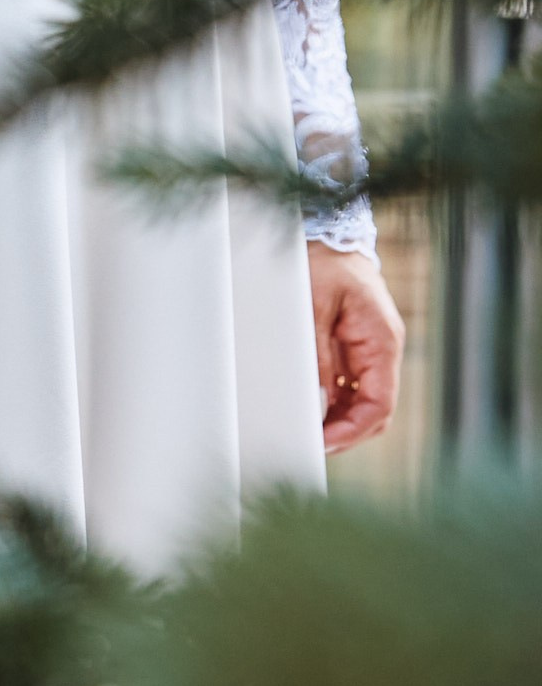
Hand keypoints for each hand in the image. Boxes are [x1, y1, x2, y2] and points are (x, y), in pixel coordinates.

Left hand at [310, 244, 404, 454]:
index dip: (353, 431)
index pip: (379, 404)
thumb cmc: (323, 265)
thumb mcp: (314, 305)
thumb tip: (316, 397)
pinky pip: (347, 387)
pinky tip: (308, 411)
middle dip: (345, 432)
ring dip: (336, 421)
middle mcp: (380, 352)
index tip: (324, 444)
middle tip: (309, 446)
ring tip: (304, 433)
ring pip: (360, 403)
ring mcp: (367, 352)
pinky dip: (330, 403)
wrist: (326, 239)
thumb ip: (318, 352)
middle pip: (372, 411)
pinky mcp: (352, 350)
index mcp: (381, 343)